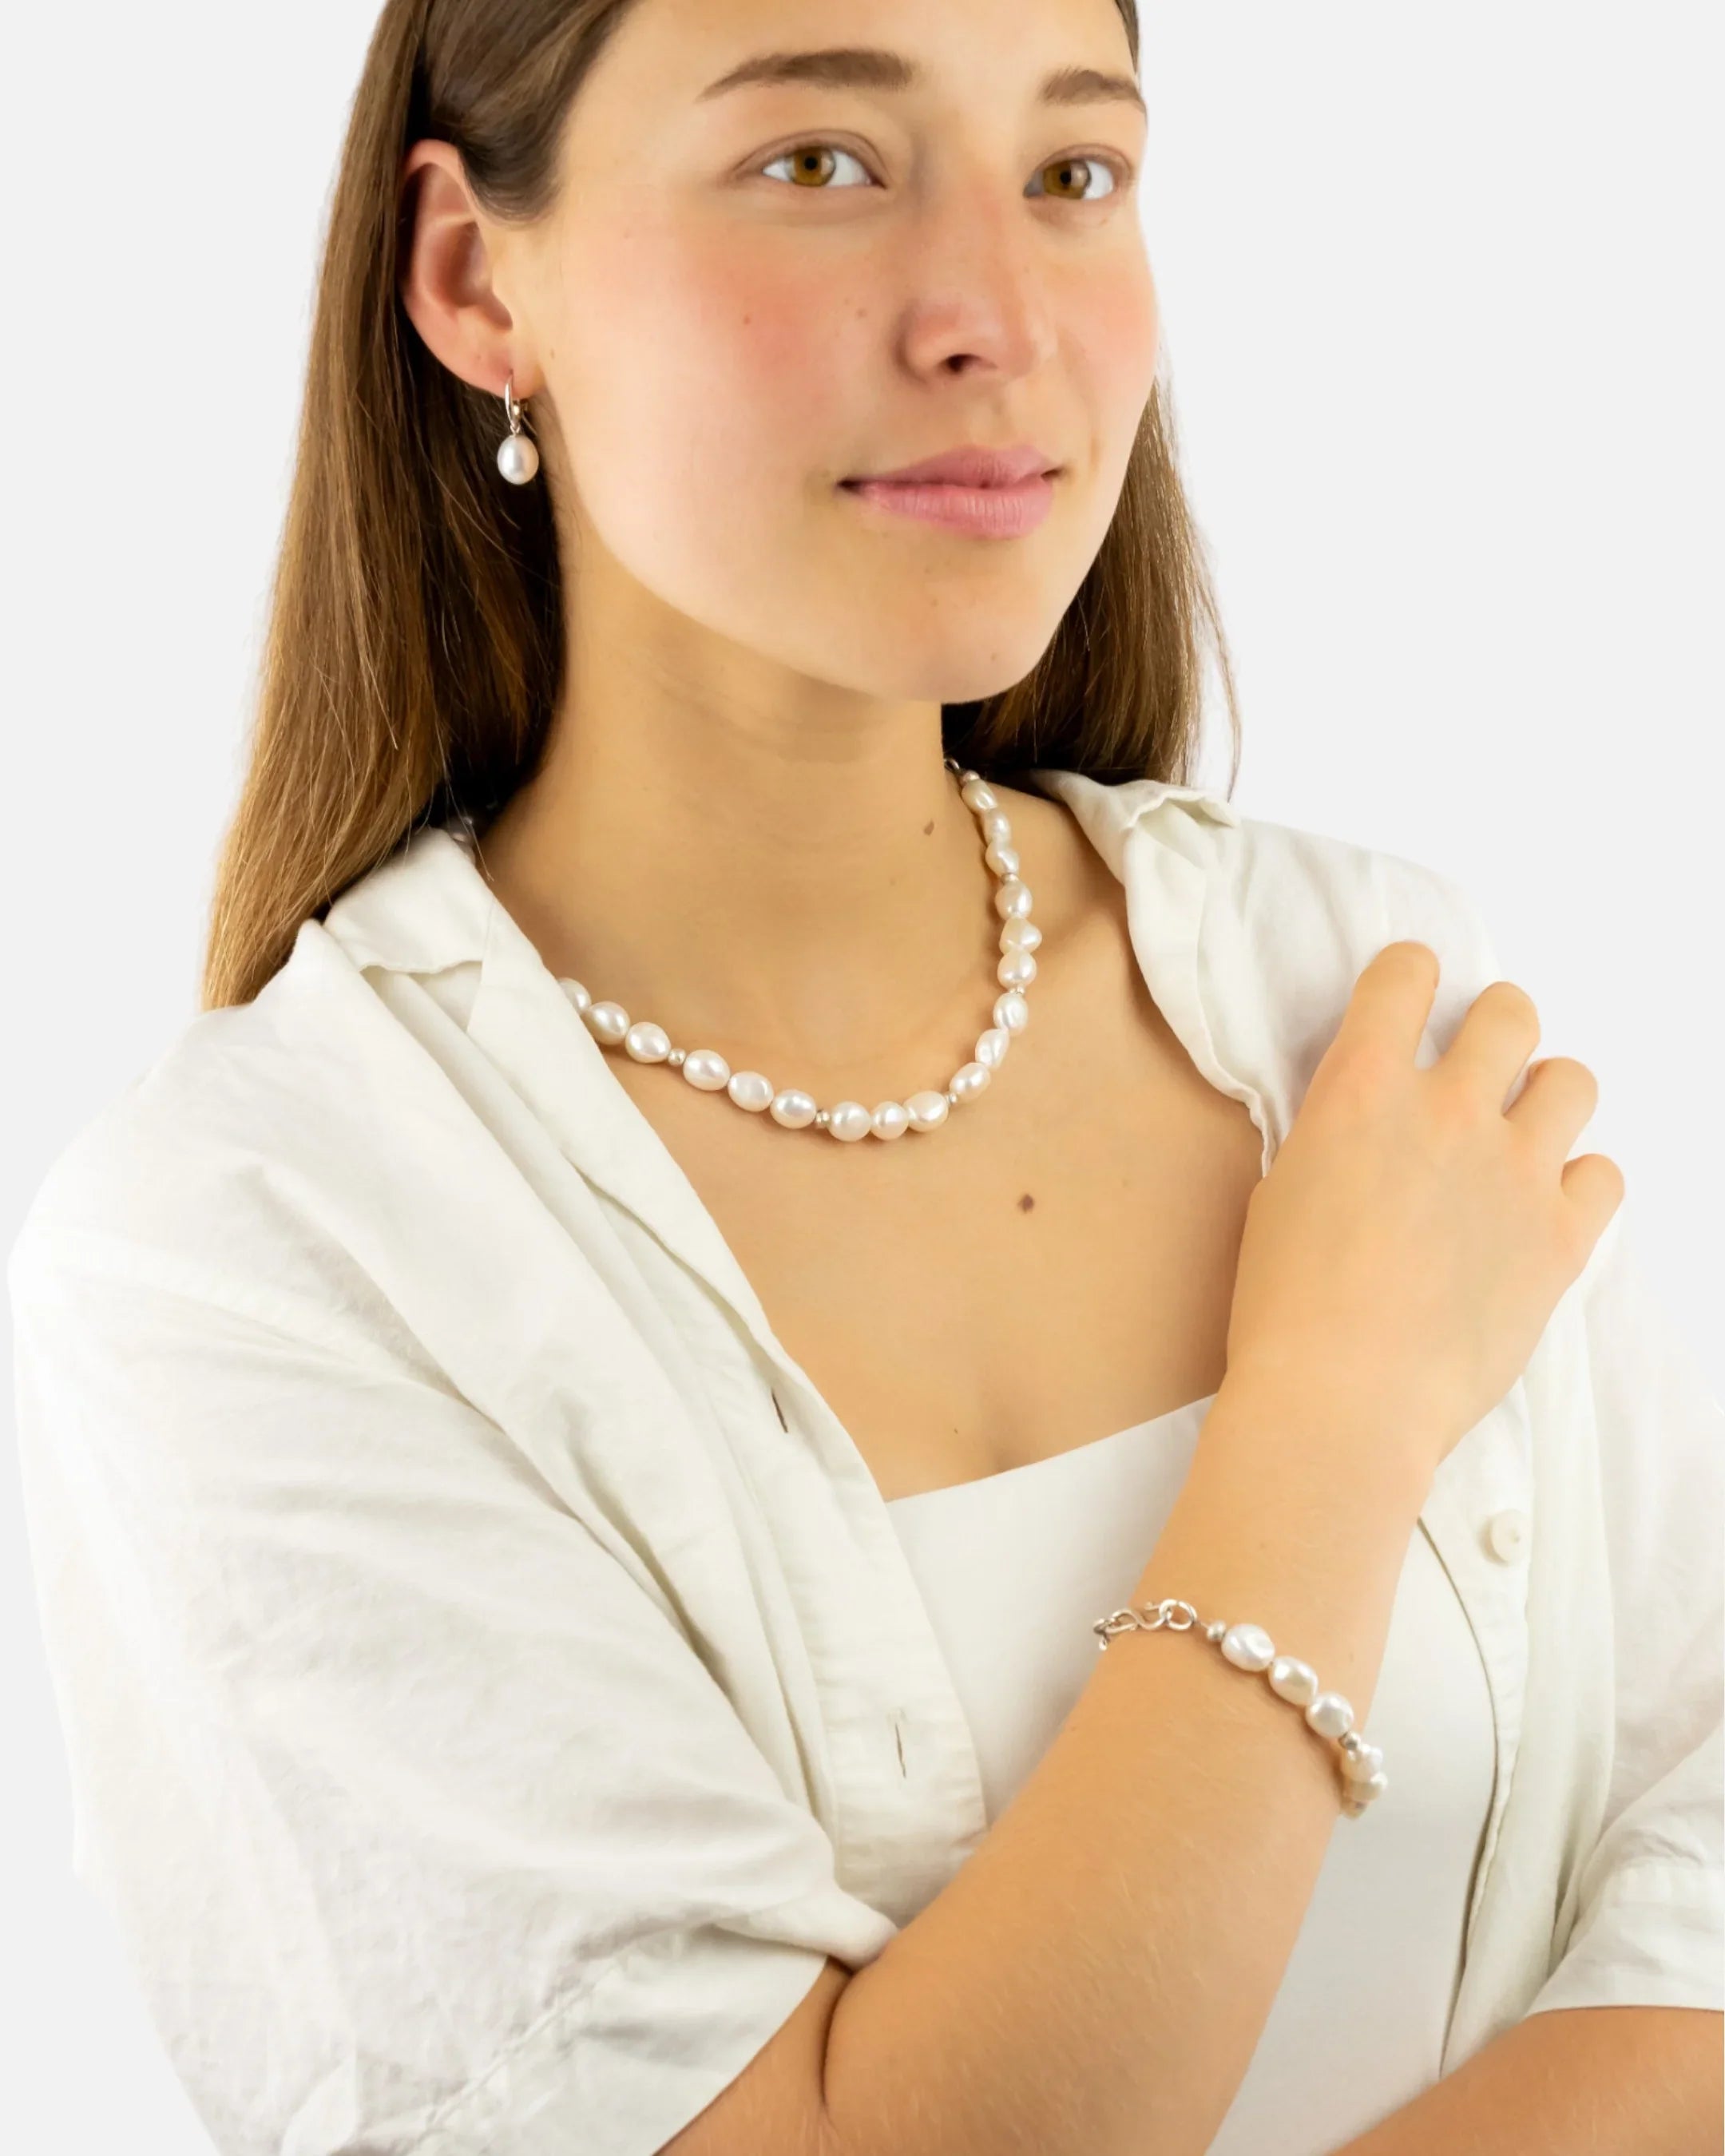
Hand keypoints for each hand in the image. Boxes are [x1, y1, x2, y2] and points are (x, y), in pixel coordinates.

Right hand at [1223, 940, 1623, 1481]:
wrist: (1342, 1396)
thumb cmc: (1285, 1307)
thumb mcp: (1281, 1192)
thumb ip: (1334, 1141)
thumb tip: (1363, 1137)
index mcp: (1361, 1089)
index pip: (1404, 975)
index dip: (1409, 976)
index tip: (1409, 997)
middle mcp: (1448, 1111)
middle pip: (1509, 1012)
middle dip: (1496, 1027)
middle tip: (1480, 1066)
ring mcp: (1514, 1171)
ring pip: (1571, 1080)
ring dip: (1545, 1097)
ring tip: (1520, 1136)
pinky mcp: (1560, 1236)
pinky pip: (1605, 1175)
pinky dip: (1579, 1184)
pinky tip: (1544, 1208)